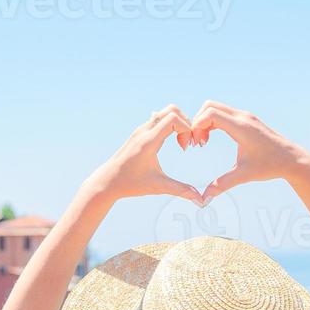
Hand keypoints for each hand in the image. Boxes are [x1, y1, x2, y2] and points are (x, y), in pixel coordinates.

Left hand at [87, 105, 204, 204]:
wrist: (108, 181)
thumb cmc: (131, 184)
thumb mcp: (158, 187)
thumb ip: (180, 190)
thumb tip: (200, 200)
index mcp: (148, 142)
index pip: (173, 119)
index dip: (187, 128)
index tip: (187, 147)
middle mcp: (144, 131)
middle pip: (171, 110)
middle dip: (186, 122)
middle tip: (187, 142)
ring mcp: (141, 129)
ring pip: (165, 112)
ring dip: (178, 123)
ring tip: (181, 143)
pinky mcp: (140, 132)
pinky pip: (159, 118)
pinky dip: (170, 125)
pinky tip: (172, 142)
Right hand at [190, 102, 309, 200]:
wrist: (292, 159)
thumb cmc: (270, 166)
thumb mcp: (244, 175)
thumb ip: (222, 184)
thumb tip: (204, 199)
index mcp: (241, 127)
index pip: (210, 114)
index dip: (196, 126)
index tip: (196, 144)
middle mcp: (243, 117)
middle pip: (209, 106)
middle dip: (197, 122)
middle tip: (196, 143)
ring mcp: (245, 116)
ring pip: (215, 108)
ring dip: (204, 122)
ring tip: (202, 142)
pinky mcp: (246, 119)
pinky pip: (223, 114)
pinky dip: (212, 123)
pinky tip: (210, 139)